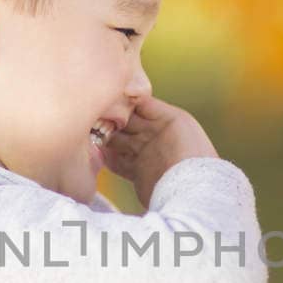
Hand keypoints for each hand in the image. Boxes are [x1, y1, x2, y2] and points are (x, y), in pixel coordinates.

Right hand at [101, 95, 217, 207]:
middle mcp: (154, 136)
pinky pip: (118, 163)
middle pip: (125, 123)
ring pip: (118, 142)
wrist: (193, 188)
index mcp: (165, 119)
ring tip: (90, 133)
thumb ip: (150, 107)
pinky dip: (107, 159)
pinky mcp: (139, 174)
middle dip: (109, 119)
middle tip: (92, 115)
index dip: (121, 101)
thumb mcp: (175, 120)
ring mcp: (146, 155)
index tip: (105, 98)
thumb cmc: (190, 151)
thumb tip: (128, 93)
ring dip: (104, 138)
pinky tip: (96, 152)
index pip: (137, 104)